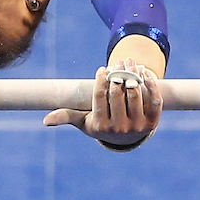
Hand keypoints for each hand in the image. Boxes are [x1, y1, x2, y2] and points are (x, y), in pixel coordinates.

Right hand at [42, 58, 161, 147]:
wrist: (126, 137)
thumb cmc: (101, 123)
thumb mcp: (84, 121)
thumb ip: (67, 116)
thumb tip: (45, 121)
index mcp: (101, 126)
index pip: (100, 97)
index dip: (101, 80)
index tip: (102, 69)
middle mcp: (120, 129)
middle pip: (117, 92)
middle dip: (117, 72)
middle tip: (117, 62)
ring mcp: (138, 126)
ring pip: (135, 92)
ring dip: (132, 73)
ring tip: (129, 62)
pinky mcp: (153, 122)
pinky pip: (154, 100)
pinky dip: (151, 84)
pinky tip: (145, 72)